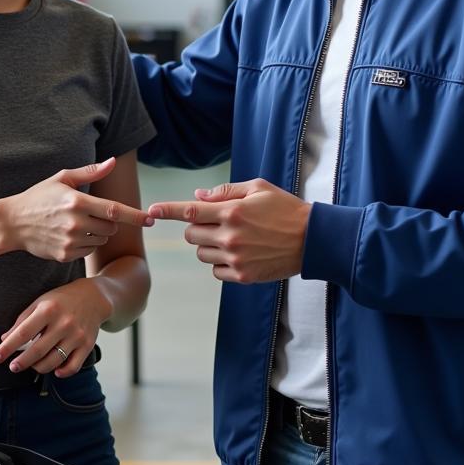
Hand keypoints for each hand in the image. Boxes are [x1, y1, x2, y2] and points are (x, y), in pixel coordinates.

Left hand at [0, 278, 110, 376]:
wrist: (94, 297)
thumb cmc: (62, 299)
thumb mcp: (40, 302)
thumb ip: (22, 320)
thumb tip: (5, 339)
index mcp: (49, 309)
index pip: (23, 333)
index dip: (8, 347)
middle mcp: (64, 323)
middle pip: (37, 350)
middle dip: (21, 362)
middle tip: (13, 366)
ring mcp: (76, 335)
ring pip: (53, 361)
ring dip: (38, 367)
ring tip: (32, 365)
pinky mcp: (87, 345)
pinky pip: (73, 366)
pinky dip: (62, 372)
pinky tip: (54, 370)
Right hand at [1, 157, 153, 261]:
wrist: (13, 223)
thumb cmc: (40, 197)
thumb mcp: (62, 178)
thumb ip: (90, 171)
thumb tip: (112, 161)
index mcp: (77, 201)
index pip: (115, 210)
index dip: (135, 216)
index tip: (151, 219)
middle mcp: (76, 223)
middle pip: (111, 227)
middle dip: (109, 221)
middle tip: (91, 213)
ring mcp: (70, 241)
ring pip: (101, 240)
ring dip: (97, 233)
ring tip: (77, 223)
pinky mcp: (65, 256)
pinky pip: (88, 252)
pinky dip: (85, 245)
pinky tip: (69, 235)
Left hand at [148, 178, 309, 283]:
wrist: (312, 239)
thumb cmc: (285, 209)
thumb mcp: (258, 189)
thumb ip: (225, 192)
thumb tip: (197, 197)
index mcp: (232, 212)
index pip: (189, 211)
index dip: (167, 210)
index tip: (151, 210)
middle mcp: (231, 236)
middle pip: (191, 235)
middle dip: (198, 228)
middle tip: (217, 222)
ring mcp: (236, 259)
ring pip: (201, 254)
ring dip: (208, 246)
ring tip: (233, 238)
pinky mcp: (243, 276)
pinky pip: (215, 271)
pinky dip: (220, 262)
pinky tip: (240, 254)